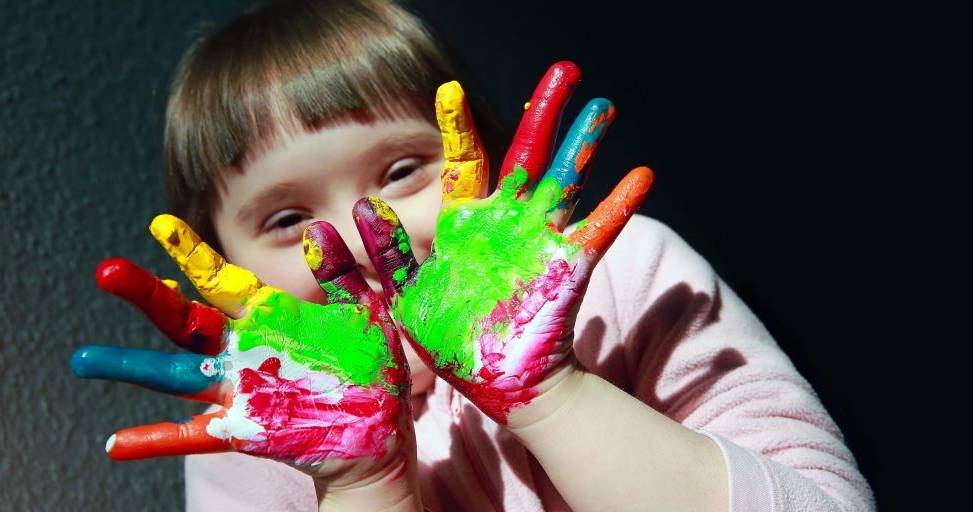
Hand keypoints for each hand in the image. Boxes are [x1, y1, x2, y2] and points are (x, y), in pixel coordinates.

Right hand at [71, 216, 411, 483]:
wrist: (377, 431)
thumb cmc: (372, 368)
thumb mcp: (365, 313)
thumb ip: (344, 274)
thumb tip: (316, 231)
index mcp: (269, 317)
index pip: (222, 280)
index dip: (190, 254)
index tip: (159, 225)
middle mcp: (244, 349)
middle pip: (185, 319)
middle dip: (147, 295)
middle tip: (106, 271)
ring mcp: (239, 389)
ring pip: (176, 374)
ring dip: (131, 365)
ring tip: (84, 358)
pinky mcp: (245, 429)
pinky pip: (195, 436)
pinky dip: (157, 439)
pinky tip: (116, 444)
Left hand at [353, 62, 652, 425]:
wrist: (496, 381)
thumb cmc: (448, 340)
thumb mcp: (401, 299)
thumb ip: (377, 259)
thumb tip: (353, 211)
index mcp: (467, 225)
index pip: (464, 164)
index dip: (458, 127)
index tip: (449, 88)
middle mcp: (508, 223)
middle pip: (528, 156)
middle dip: (544, 113)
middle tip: (565, 68)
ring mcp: (541, 242)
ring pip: (566, 182)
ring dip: (583, 145)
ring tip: (601, 106)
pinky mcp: (566, 270)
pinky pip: (596, 234)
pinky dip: (617, 207)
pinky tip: (640, 175)